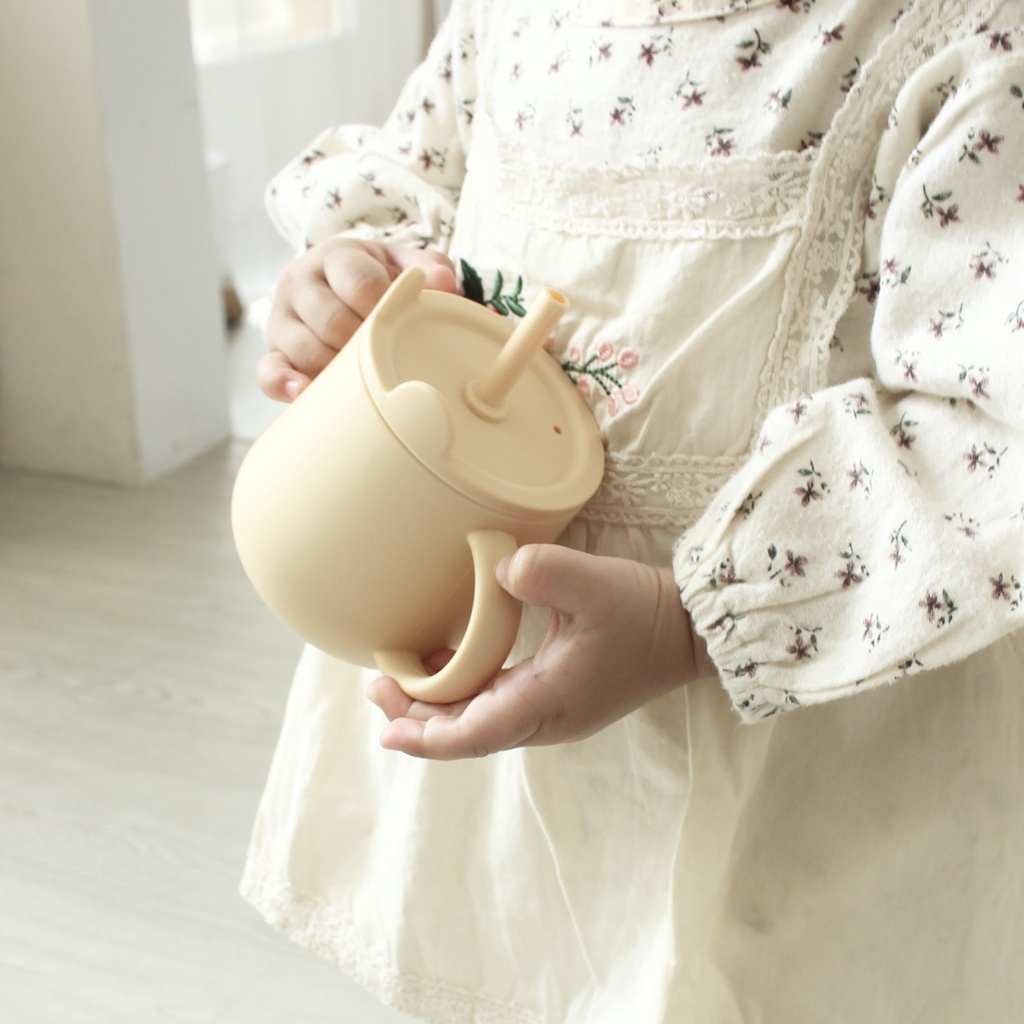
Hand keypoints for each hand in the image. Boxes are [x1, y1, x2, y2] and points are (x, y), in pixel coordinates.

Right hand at [258, 238, 457, 400]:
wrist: (335, 286)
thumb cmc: (376, 279)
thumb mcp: (402, 263)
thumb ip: (427, 266)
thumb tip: (444, 284)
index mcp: (335, 257)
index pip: (359, 282)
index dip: (384, 308)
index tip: (400, 325)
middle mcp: (300, 282)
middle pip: (330, 319)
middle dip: (363, 343)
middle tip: (386, 354)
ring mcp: (282, 319)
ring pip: (303, 348)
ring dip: (336, 368)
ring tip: (363, 376)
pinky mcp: (273, 351)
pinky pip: (268, 371)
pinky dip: (285, 384)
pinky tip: (304, 391)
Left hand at [367, 545, 712, 758]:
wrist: (686, 630)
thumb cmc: (643, 611)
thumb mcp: (595, 585)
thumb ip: (546, 574)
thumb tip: (503, 571)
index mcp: (547, 703)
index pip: (473, 735)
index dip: (426, 737)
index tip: (386, 729)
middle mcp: (545, 718)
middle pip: (468, 732)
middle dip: (419, 718)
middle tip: (378, 687)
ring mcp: (552, 710)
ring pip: (480, 720)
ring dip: (439, 707)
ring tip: (400, 678)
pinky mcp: (558, 695)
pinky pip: (498, 704)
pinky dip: (465, 692)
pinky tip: (447, 665)